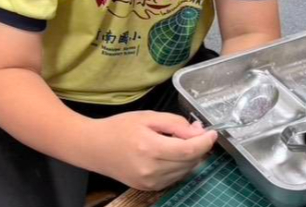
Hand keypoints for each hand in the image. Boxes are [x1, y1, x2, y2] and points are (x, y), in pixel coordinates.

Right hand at [89, 111, 216, 191]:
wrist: (93, 147)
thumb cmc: (118, 127)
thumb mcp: (147, 117)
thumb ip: (174, 123)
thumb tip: (197, 132)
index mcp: (151, 148)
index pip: (189, 149)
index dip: (205, 142)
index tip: (212, 133)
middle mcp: (152, 169)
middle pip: (190, 161)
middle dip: (198, 147)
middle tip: (194, 132)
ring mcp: (150, 182)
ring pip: (185, 171)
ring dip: (189, 157)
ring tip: (178, 142)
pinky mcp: (149, 188)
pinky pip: (174, 177)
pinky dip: (179, 166)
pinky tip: (169, 154)